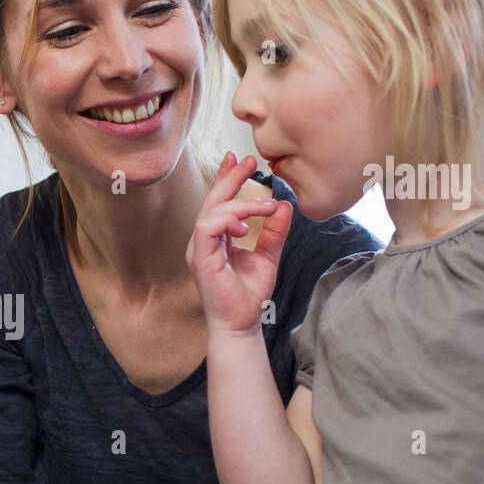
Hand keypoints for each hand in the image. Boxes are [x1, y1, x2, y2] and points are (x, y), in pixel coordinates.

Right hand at [186, 153, 292, 334]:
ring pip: (212, 211)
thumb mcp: (268, 257)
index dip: (226, 178)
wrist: (241, 324)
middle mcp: (203, 241)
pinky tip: (245, 225)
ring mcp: (199, 249)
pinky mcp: (200, 259)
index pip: (218, 202)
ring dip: (240, 203)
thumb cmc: (248, 295)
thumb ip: (274, 232)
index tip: (239, 159)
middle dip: (230, 177)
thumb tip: (284, 206)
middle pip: (212, 200)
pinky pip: (207, 228)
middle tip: (248, 160)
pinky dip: (226, 220)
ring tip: (265, 206)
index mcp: (215, 238)